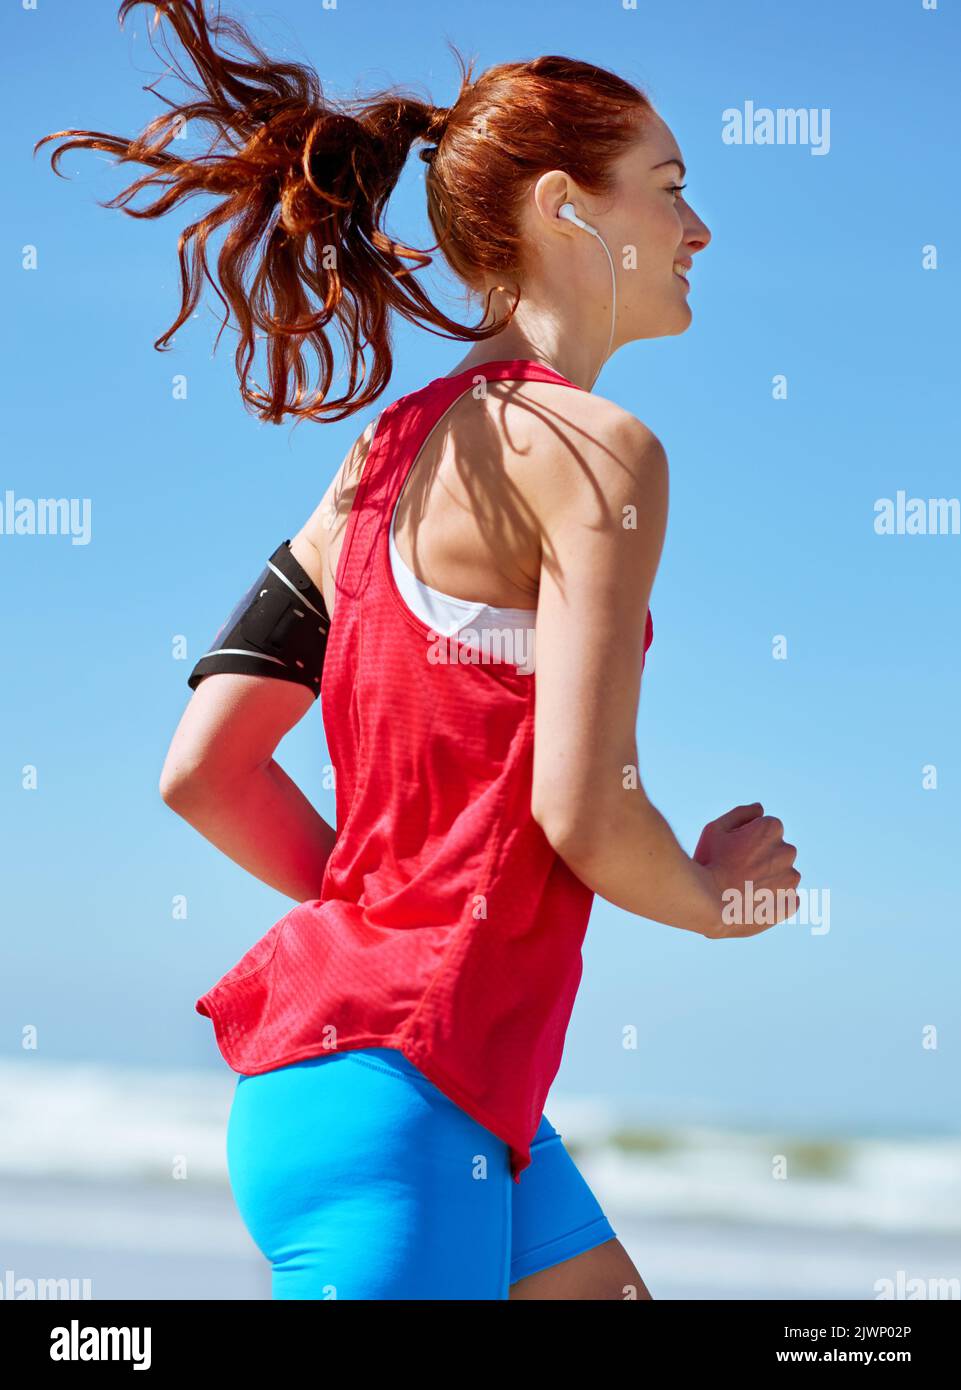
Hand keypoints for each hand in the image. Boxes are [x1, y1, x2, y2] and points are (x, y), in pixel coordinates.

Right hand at [692, 802, 799, 938]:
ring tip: (744, 889)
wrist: (709, 905)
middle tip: (736, 870)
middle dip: (761, 858)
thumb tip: (760, 809)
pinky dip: (775, 900)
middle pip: (776, 851)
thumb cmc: (709, 863)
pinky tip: (755, 903)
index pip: (765, 829)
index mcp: (771, 829)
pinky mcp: (790, 902)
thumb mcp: (715, 829)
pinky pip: (788, 899)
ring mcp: (790, 878)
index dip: (747, 840)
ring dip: (768, 879)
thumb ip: (740, 814)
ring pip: (782, 874)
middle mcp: (787, 851)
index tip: (733, 851)